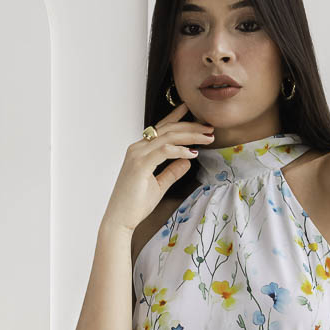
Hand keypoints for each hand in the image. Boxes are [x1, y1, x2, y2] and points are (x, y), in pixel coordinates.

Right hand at [103, 101, 214, 236]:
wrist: (119, 220)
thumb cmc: (135, 204)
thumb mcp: (159, 185)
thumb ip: (172, 171)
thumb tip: (187, 161)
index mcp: (140, 151)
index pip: (161, 128)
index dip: (176, 118)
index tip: (191, 110)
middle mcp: (137, 148)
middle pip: (168, 129)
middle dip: (191, 127)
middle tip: (209, 128)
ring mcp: (137, 155)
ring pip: (168, 136)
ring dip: (190, 136)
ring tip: (207, 138)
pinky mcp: (140, 164)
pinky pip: (164, 150)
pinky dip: (180, 150)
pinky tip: (193, 152)